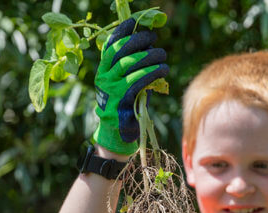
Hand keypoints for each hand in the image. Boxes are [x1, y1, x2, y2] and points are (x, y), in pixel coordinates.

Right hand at [92, 18, 168, 154]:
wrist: (118, 134)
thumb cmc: (127, 108)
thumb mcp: (129, 85)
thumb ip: (136, 69)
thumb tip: (152, 51)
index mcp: (103, 71)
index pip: (109, 46)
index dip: (121, 32)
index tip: (135, 22)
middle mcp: (104, 77)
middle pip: (120, 51)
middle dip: (139, 41)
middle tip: (154, 39)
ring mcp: (111, 89)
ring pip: (130, 64)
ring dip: (149, 56)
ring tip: (163, 55)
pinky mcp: (122, 100)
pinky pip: (138, 80)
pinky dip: (152, 73)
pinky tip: (163, 70)